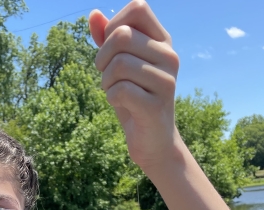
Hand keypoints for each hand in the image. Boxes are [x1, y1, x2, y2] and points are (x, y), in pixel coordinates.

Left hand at [89, 1, 179, 170]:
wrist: (154, 142)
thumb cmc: (135, 99)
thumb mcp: (120, 66)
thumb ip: (108, 39)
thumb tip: (94, 14)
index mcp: (163, 42)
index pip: (138, 9)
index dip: (114, 25)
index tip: (109, 49)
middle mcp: (170, 57)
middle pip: (122, 35)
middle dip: (103, 57)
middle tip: (106, 76)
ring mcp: (166, 82)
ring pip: (119, 64)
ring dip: (106, 80)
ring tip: (113, 91)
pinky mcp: (156, 106)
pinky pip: (120, 90)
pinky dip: (111, 98)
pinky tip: (120, 105)